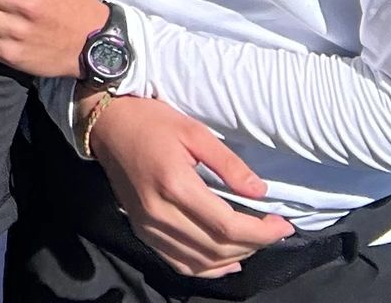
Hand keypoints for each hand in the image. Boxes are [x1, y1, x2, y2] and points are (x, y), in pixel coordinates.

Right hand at [87, 95, 291, 277]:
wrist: (107, 124)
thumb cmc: (151, 121)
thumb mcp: (194, 132)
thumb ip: (229, 164)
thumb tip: (260, 192)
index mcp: (175, 186)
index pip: (227, 225)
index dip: (261, 232)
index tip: (283, 225)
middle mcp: (160, 213)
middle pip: (217, 248)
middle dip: (254, 245)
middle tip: (273, 231)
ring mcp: (148, 226)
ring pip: (200, 262)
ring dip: (234, 258)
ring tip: (255, 243)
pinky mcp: (141, 231)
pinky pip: (178, 263)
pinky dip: (206, 269)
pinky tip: (226, 263)